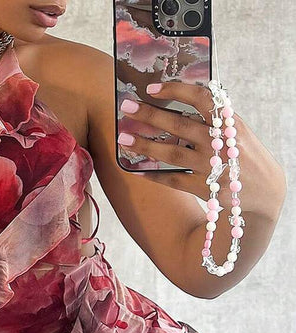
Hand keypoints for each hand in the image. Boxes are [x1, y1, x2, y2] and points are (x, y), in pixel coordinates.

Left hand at [118, 81, 285, 217]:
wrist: (265, 188)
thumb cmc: (243, 153)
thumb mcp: (236, 129)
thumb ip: (212, 117)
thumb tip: (176, 101)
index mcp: (228, 121)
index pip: (201, 98)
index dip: (176, 91)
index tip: (152, 88)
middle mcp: (219, 142)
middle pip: (179, 125)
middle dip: (149, 115)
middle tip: (126, 108)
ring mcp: (212, 166)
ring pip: (171, 153)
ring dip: (145, 145)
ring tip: (123, 139)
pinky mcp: (205, 188)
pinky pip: (173, 180)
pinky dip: (153, 175)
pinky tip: (136, 169)